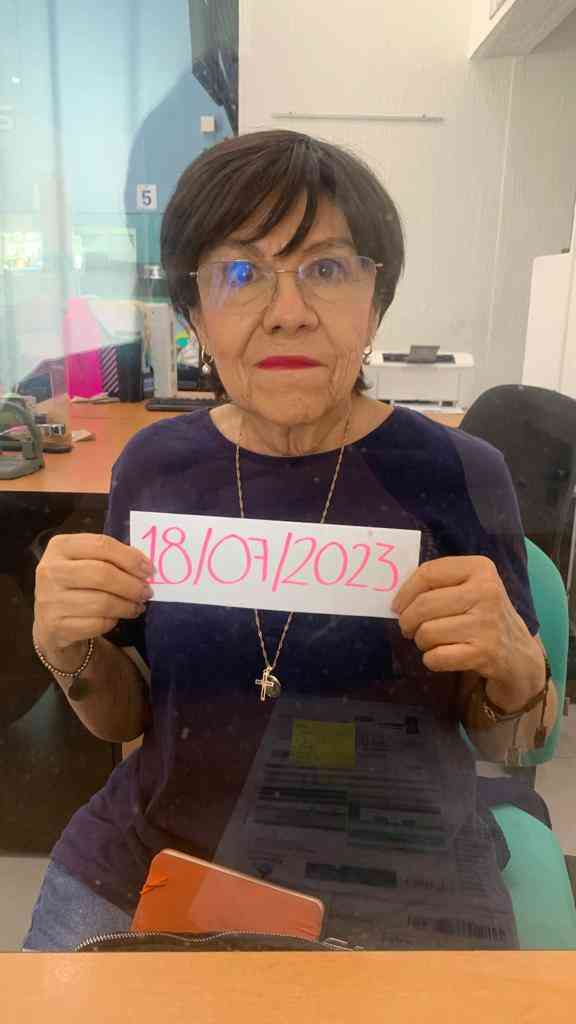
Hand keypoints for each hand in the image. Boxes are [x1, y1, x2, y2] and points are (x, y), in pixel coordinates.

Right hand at [33, 534, 153, 657]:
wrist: (50, 620)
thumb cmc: (76, 583)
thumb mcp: (86, 561)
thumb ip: (111, 558)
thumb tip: (145, 566)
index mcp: (60, 546)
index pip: (102, 544)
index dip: (130, 557)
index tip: (149, 570)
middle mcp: (50, 570)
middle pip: (102, 574)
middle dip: (131, 585)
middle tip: (146, 592)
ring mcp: (50, 599)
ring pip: (102, 602)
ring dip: (127, 605)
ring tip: (137, 605)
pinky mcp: (55, 625)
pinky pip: (96, 623)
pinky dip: (114, 620)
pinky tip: (119, 617)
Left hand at [390, 555, 543, 702]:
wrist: (518, 655)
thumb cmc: (483, 616)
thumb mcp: (470, 588)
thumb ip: (438, 584)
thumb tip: (397, 596)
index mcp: (481, 569)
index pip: (428, 573)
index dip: (404, 592)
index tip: (397, 606)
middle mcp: (487, 592)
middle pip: (423, 605)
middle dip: (408, 621)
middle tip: (410, 629)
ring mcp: (487, 623)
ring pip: (427, 632)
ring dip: (422, 642)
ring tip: (433, 642)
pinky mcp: (485, 653)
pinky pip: (436, 657)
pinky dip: (432, 660)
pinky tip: (444, 656)